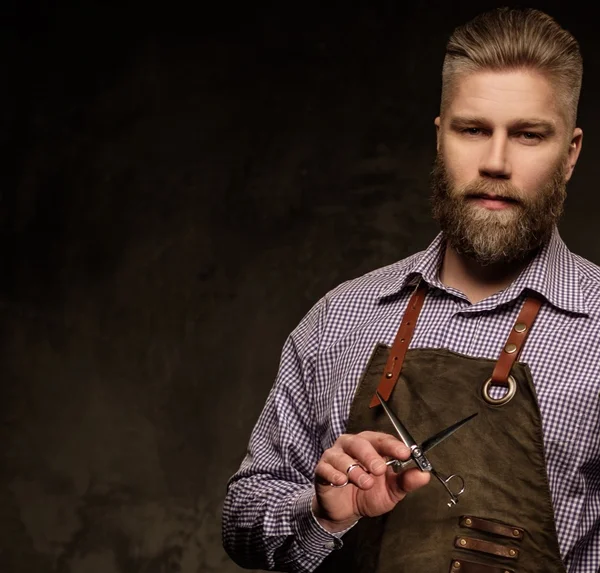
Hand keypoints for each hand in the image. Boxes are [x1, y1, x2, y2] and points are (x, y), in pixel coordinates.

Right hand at [312, 431, 429, 531]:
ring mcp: (335, 456)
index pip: (382, 440)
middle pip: (360, 442)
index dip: (393, 445)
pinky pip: (326, 467)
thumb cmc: (368, 494)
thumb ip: (406, 481)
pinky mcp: (322, 469)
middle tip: (379, 469)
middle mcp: (351, 446)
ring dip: (355, 470)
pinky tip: (342, 481)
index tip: (404, 454)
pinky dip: (335, 474)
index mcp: (371, 446)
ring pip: (342, 455)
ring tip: (364, 483)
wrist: (345, 511)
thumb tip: (424, 474)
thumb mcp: (391, 490)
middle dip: (371, 455)